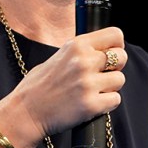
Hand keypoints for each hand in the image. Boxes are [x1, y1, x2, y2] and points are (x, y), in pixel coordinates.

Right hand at [9, 26, 127, 140]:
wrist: (25, 113)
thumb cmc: (38, 87)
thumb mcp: (57, 57)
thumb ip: (80, 53)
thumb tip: (102, 52)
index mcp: (76, 45)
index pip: (115, 34)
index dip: (117, 45)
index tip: (112, 54)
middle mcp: (83, 61)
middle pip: (122, 57)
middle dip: (116, 67)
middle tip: (103, 76)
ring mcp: (88, 83)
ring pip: (120, 80)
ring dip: (110, 87)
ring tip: (93, 92)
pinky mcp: (91, 105)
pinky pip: (115, 100)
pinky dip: (107, 104)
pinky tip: (92, 104)